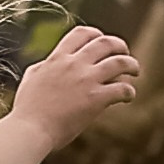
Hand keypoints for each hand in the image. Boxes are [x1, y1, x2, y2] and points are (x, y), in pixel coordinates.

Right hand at [13, 23, 139, 152]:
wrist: (30, 130)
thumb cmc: (27, 110)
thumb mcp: (31, 79)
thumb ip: (44, 67)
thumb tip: (49, 63)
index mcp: (58, 58)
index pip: (82, 33)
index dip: (96, 35)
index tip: (102, 43)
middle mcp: (74, 64)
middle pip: (106, 43)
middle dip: (120, 46)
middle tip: (125, 54)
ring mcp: (86, 80)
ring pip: (120, 62)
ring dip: (131, 64)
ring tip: (135, 71)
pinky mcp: (96, 99)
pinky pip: (122, 89)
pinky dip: (129, 91)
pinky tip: (128, 96)